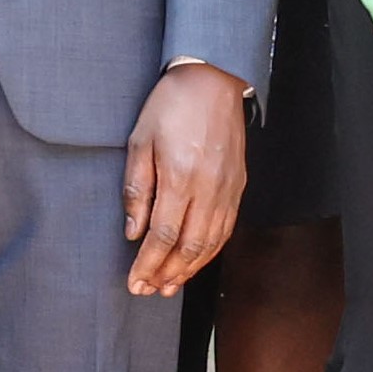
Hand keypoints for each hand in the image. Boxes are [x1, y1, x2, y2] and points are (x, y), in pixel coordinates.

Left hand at [122, 62, 248, 295]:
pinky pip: (226, 228)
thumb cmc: (171, 105)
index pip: (164, 235)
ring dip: (189, 269)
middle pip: (190, 246)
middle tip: (148, 291)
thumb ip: (137, 188)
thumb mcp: (140, 140)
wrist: (213, 79)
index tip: (135, 282)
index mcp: (181, 176)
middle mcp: (209, 188)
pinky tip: (195, 260)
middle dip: (167, 274)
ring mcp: (228, 188)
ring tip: (169, 286)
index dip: (148, 264)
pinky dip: (210, 251)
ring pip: (211, 242)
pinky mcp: (239, 185)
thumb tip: (133, 231)